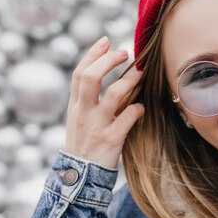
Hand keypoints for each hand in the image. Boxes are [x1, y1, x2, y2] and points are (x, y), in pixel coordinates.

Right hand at [64, 36, 144, 168]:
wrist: (81, 176)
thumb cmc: (85, 144)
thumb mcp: (79, 120)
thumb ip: (89, 100)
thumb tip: (107, 75)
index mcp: (75, 106)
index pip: (80, 73)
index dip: (93, 54)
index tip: (106, 41)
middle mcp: (83, 113)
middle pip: (91, 77)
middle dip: (109, 60)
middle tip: (126, 52)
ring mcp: (96, 125)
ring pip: (114, 94)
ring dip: (130, 80)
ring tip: (140, 74)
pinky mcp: (111, 139)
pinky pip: (128, 118)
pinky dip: (138, 109)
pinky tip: (142, 108)